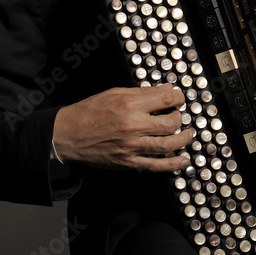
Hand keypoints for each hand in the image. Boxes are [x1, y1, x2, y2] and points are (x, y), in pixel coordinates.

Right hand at [52, 84, 193, 171]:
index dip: (178, 98)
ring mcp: (132, 146)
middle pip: (171, 122)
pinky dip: (172, 164)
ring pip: (168, 144)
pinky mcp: (128, 162)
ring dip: (183, 139)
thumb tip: (165, 89)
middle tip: (179, 116)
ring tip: (188, 134)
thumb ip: (142, 92)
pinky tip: (183, 160)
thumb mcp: (114, 93)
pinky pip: (155, 165)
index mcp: (130, 104)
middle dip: (180, 118)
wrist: (67, 134)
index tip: (179, 99)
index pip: (166, 99)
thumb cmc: (89, 112)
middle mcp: (133, 125)